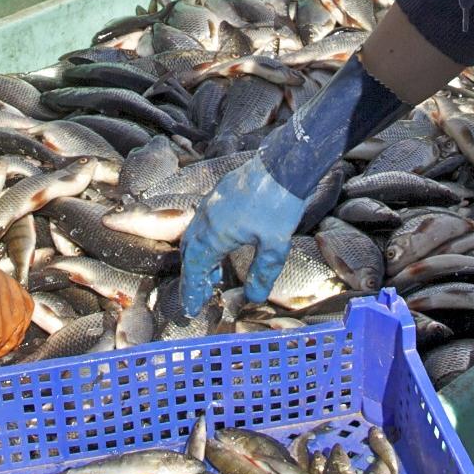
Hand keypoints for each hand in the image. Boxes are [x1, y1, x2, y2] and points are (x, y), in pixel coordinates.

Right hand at [178, 156, 306, 316]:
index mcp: (215, 233)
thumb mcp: (275, 246)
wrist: (283, 165)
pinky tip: (221, 246)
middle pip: (190, 253)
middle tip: (199, 295)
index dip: (192, 289)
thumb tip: (254, 297)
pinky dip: (205, 240)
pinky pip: (203, 223)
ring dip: (199, 258)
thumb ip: (262, 273)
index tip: (191, 307)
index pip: (196, 267)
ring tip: (212, 276)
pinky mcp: (219, 195)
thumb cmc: (279, 204)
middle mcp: (207, 218)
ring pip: (195, 236)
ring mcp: (211, 204)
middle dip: (193, 276)